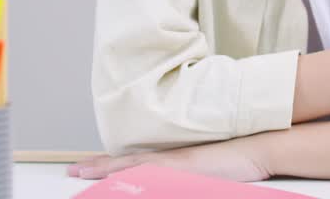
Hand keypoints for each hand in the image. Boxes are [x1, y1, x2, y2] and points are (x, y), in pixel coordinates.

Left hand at [67, 136, 270, 182]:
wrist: (257, 147)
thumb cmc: (235, 158)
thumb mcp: (203, 167)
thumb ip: (184, 171)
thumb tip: (172, 179)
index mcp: (170, 158)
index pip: (131, 161)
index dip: (105, 164)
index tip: (83, 167)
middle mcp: (168, 159)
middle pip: (125, 163)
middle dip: (97, 167)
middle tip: (72, 171)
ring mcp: (175, 164)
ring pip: (133, 167)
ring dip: (107, 171)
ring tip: (82, 173)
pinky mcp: (185, 169)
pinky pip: (154, 174)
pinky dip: (135, 177)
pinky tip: (119, 182)